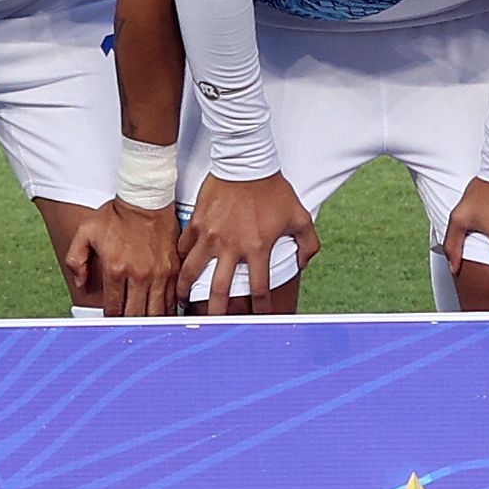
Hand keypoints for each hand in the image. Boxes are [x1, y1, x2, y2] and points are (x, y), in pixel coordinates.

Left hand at [64, 197, 183, 317]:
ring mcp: (159, 274)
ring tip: (144, 327)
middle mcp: (138, 275)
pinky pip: (172, 300)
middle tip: (126, 328)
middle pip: (135, 315)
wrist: (146, 199)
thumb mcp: (85, 231)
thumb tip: (80, 283)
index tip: (110, 321)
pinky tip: (160, 315)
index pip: (113, 308)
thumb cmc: (117, 215)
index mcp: (115, 268)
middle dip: (129, 325)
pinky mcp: (173, 270)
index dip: (110, 319)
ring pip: (155, 312)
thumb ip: (76, 259)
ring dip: (149, 322)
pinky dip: (166, 311)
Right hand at [179, 172, 314, 312]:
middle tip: (214, 325)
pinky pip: (184, 247)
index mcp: (258, 249)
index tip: (260, 317)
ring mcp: (210, 236)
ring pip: (191, 272)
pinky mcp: (197, 224)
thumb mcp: (300, 216)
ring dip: (186, 290)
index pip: (259, 289)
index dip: (261, 308)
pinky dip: (181, 259)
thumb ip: (308, 243)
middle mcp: (232, 247)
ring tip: (182, 300)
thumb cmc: (273, 189)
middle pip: (219, 292)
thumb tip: (303, 264)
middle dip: (217, 313)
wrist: (246, 163)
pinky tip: (180, 267)